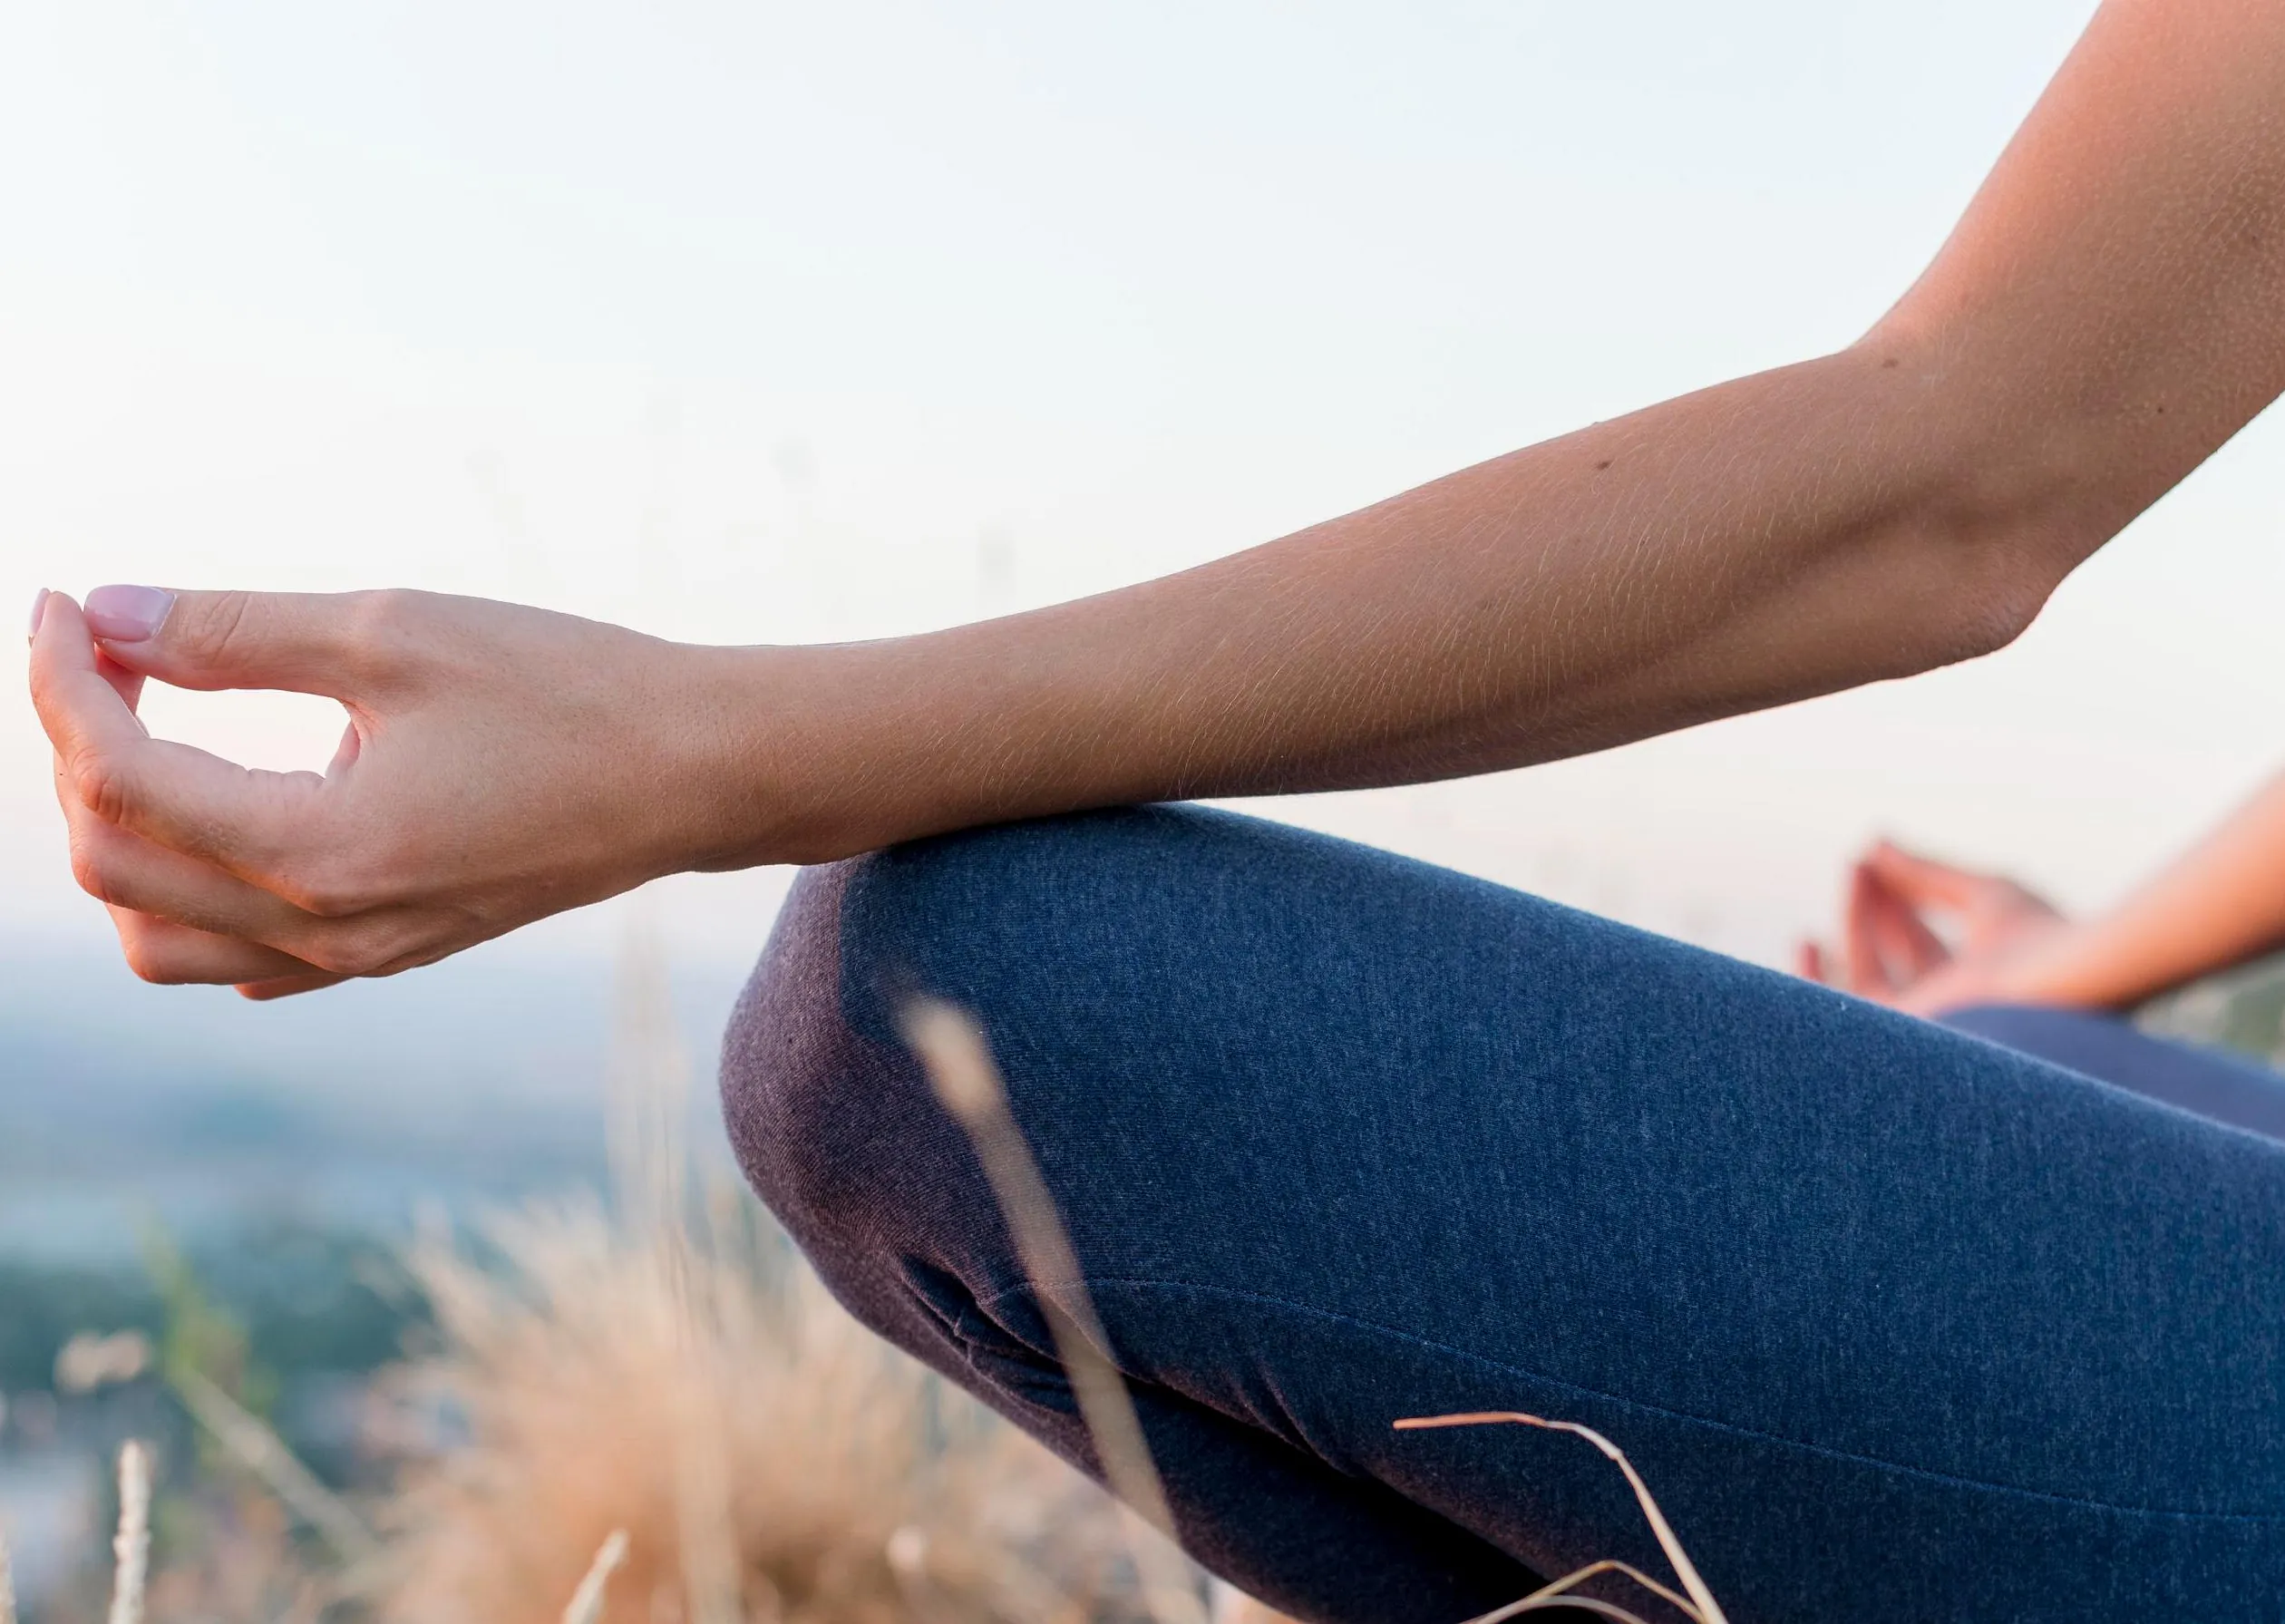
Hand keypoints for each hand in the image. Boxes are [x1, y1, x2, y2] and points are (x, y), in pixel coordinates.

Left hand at [28, 587, 743, 997]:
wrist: (696, 774)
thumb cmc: (568, 691)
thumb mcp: (397, 633)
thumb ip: (236, 629)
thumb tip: (109, 611)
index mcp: (324, 853)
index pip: (122, 778)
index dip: (66, 680)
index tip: (68, 601)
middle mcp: (330, 929)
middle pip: (114, 864)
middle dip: (76, 747)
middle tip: (112, 646)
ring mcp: (359, 956)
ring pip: (159, 937)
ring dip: (120, 834)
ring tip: (151, 730)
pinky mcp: (389, 951)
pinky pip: (236, 958)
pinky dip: (188, 889)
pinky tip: (223, 801)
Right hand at [1796, 840, 2070, 1015]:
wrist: (2062, 980)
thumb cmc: (2040, 938)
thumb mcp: (1981, 892)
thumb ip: (1924, 872)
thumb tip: (1873, 843)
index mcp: (1975, 980)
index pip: (1919, 940)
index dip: (1895, 896)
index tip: (1873, 858)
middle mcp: (1948, 1008)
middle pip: (1893, 957)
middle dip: (1874, 908)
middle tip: (1859, 862)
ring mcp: (1928, 1026)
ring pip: (1867, 978)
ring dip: (1854, 925)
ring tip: (1851, 870)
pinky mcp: (1906, 1040)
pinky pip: (1848, 1014)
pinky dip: (1819, 980)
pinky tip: (1807, 939)